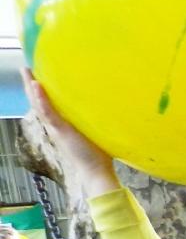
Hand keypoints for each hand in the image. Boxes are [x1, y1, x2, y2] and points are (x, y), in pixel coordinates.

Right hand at [22, 70, 118, 197]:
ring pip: (38, 105)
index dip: (40, 90)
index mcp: (61, 124)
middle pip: (38, 101)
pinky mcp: (61, 131)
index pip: (47, 104)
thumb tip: (108, 107)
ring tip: (26, 72)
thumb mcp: (94, 132)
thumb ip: (94, 120)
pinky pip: (48, 113)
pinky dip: (41, 99)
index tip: (36, 75)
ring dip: (31, 87)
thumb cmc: (98, 154)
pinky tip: (36, 86)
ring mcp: (56, 128)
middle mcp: (55, 125)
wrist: (96, 171)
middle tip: (24, 68)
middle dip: (30, 84)